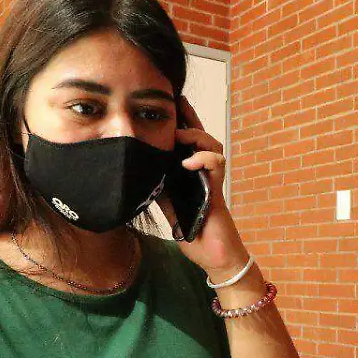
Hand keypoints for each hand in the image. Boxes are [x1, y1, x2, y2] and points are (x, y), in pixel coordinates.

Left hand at [157, 97, 251, 278]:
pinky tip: (189, 163)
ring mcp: (212, 180)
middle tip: (178, 101)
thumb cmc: (195, 235)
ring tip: (180, 135)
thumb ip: (160, 190)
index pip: (185, 145)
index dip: (179, 125)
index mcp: (189, 176)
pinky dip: (204, 159)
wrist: (214, 257)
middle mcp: (202, 174)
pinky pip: (217, 165)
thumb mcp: (169, 208)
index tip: (165, 108)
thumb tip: (140, 175)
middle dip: (190, 117)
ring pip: (212, 145)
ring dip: (197, 136)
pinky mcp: (218, 189)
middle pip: (200, 137)